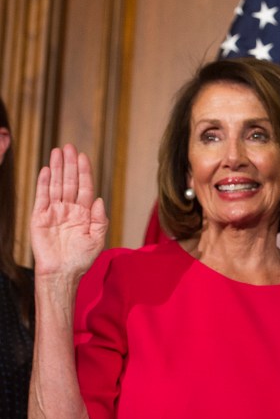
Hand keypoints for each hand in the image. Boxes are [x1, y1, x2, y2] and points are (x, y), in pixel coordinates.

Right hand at [31, 145, 107, 278]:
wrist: (63, 272)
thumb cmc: (81, 258)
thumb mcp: (97, 239)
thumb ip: (100, 219)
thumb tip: (100, 199)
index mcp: (85, 213)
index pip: (85, 187)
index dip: (84, 172)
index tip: (83, 156)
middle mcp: (69, 209)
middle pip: (70, 182)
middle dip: (70, 164)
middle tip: (69, 146)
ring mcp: (54, 212)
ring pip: (56, 185)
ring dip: (57, 168)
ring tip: (57, 151)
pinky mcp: (39, 217)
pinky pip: (41, 197)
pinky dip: (44, 183)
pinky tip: (46, 170)